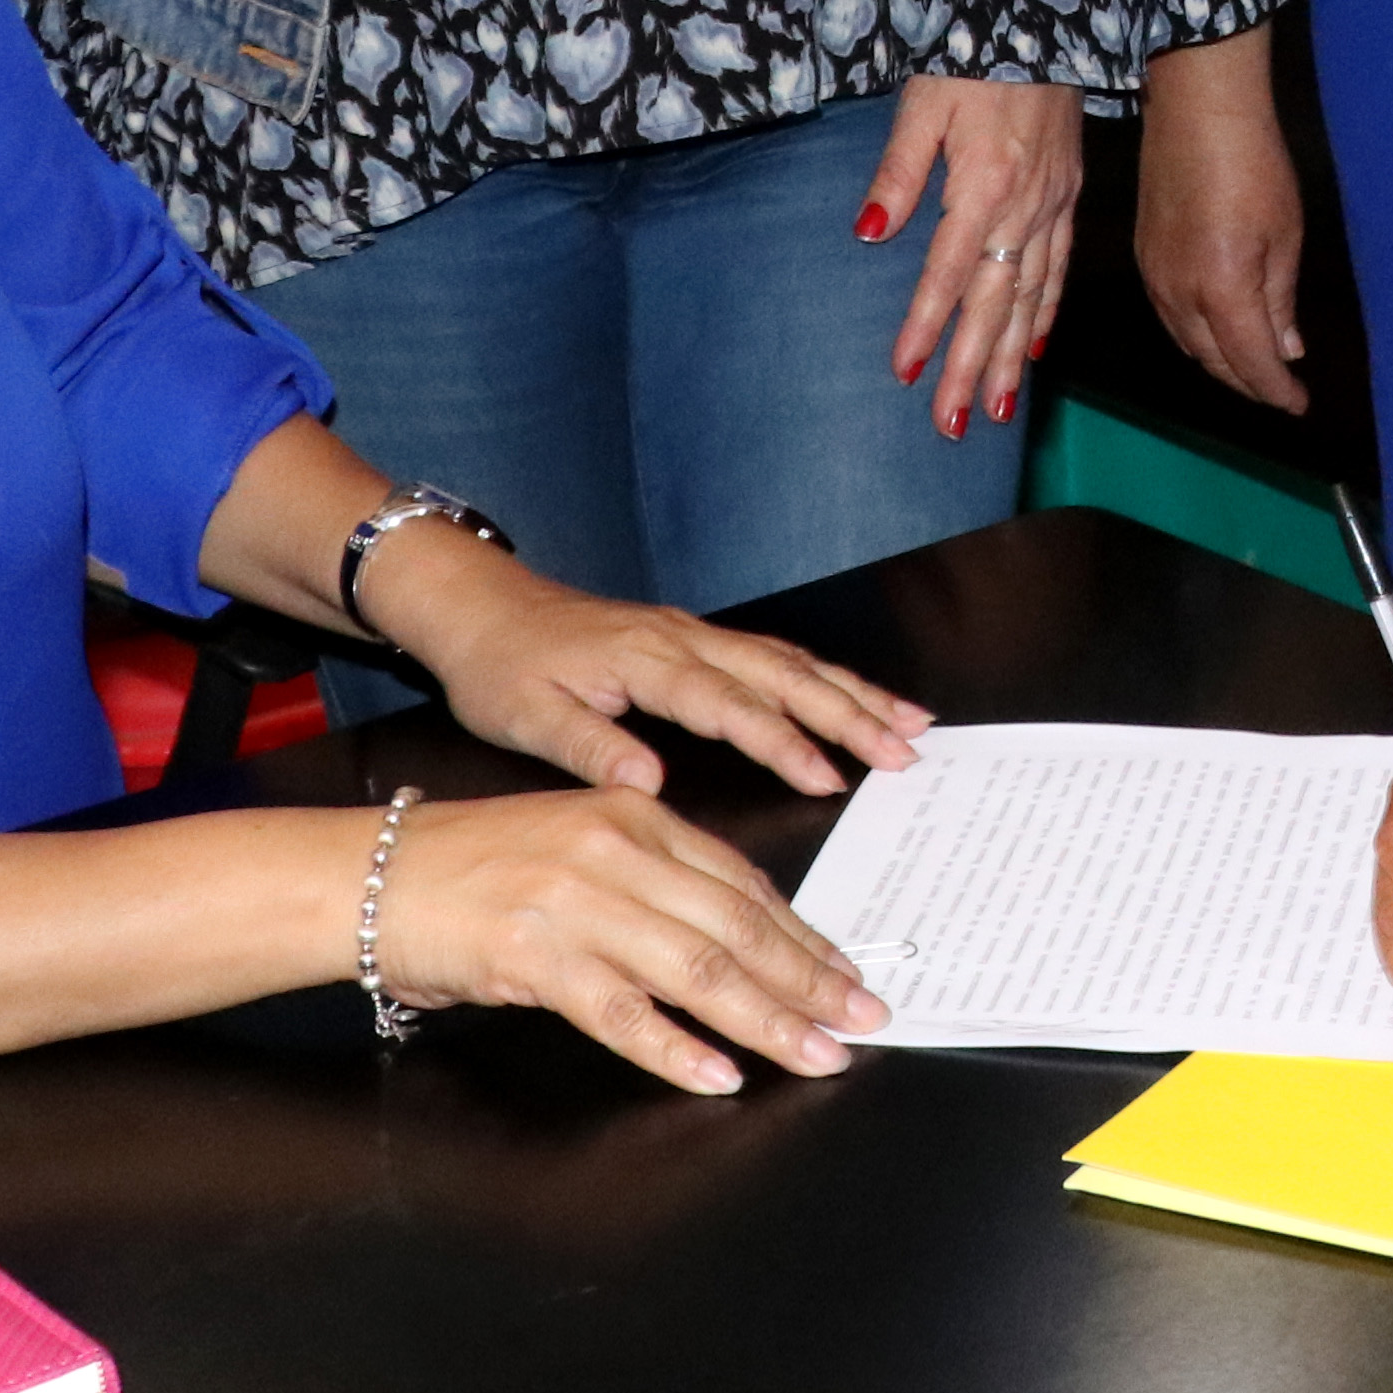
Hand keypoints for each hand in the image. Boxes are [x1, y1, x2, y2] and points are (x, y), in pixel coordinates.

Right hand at [382, 785, 889, 1095]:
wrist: (368, 875)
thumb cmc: (470, 867)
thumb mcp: (575, 844)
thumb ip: (651, 879)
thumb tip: (732, 938)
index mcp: (634, 815)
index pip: (742, 882)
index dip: (803, 934)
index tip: (848, 973)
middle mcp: (616, 850)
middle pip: (738, 925)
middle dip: (810, 979)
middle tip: (863, 1020)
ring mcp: (577, 903)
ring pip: (698, 969)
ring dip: (768, 1019)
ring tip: (817, 1053)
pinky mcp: (535, 956)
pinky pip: (623, 1013)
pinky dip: (677, 1049)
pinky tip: (720, 1076)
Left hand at [398, 566, 930, 796]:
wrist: (480, 606)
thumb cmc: (500, 664)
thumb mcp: (526, 714)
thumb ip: (591, 747)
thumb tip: (650, 786)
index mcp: (647, 659)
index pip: (730, 705)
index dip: (784, 742)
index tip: (831, 778)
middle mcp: (684, 639)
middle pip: (784, 674)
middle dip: (852, 712)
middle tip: (908, 749)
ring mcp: (695, 634)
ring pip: (791, 661)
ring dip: (853, 692)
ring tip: (913, 723)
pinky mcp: (695, 640)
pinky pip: (775, 656)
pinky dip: (824, 678)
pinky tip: (856, 699)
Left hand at [862, 76, 1081, 438]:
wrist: (1043, 15)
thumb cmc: (973, 54)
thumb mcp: (924, 101)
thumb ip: (898, 170)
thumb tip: (870, 232)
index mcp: (983, 185)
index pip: (948, 272)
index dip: (925, 325)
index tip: (904, 373)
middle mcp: (1024, 206)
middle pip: (994, 301)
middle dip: (972, 367)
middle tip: (951, 425)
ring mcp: (1052, 204)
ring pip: (1031, 295)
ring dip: (1010, 356)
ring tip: (994, 409)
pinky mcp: (1068, 194)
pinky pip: (1059, 267)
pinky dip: (1046, 312)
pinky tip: (1034, 347)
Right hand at [1134, 29, 1308, 415]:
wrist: (1197, 110)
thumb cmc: (1255, 165)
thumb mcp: (1285, 235)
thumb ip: (1280, 300)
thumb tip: (1286, 349)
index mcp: (1223, 290)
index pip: (1250, 362)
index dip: (1276, 391)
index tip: (1298, 405)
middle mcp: (1180, 295)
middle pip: (1213, 361)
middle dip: (1248, 383)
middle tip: (1278, 391)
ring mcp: (1155, 277)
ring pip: (1187, 343)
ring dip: (1219, 363)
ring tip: (1252, 368)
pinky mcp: (1143, 257)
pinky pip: (1169, 318)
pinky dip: (1196, 337)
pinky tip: (1216, 331)